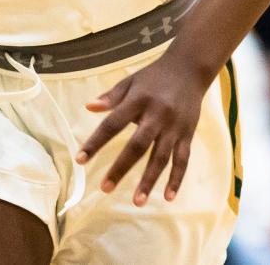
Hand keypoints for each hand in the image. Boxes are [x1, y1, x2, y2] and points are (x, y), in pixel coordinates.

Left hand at [77, 55, 207, 205]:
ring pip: (161, 157)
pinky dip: (176, 179)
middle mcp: (157, 115)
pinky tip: (167, 196)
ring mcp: (174, 127)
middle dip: (121, 168)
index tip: (80, 159)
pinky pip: (182, 160)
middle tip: (104, 188)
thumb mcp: (130, 81)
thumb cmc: (154, 76)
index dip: (96, 142)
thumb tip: (88, 107)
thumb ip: (110, 96)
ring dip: (149, 180)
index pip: (112, 124)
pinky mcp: (187, 134)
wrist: (190, 68)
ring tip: (137, 201)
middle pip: (137, 146)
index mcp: (138, 100)